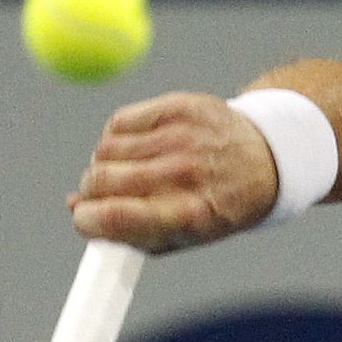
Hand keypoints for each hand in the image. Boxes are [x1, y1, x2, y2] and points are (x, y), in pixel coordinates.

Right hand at [68, 92, 277, 252]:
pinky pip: (119, 122)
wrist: (267, 159)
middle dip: (91, 193)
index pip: (115, 216)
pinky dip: (117, 138)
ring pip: (105, 150)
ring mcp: (181, 136)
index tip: (83, 220)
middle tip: (99, 196)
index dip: (86, 221)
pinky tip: (137, 148)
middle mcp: (184, 173)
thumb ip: (130, 231)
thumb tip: (74, 209)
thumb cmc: (217, 205)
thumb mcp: (184, 235)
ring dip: (104, 164)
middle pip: (101, 179)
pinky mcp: (177, 106)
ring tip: (127, 172)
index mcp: (189, 214)